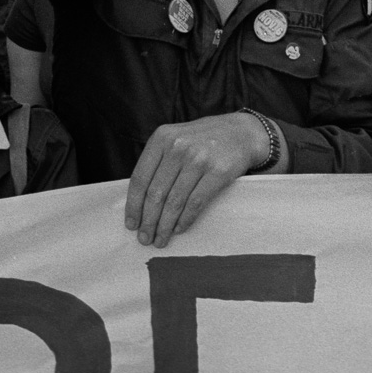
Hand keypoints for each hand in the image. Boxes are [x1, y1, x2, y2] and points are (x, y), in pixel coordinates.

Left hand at [125, 112, 268, 247]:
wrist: (241, 133)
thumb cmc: (202, 140)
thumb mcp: (175, 139)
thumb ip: (157, 162)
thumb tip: (139, 202)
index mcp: (161, 138)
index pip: (140, 178)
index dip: (133, 205)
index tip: (130, 224)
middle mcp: (178, 147)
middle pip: (155, 193)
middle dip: (148, 221)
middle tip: (144, 239)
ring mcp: (199, 159)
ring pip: (174, 202)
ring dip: (164, 226)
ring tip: (160, 240)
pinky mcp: (218, 172)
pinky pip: (195, 203)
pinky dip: (185, 220)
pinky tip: (178, 229)